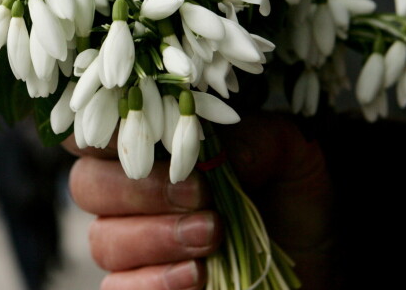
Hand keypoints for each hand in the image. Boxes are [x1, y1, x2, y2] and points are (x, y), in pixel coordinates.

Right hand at [64, 113, 333, 289]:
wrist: (317, 260)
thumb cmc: (293, 199)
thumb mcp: (292, 155)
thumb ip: (256, 139)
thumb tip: (212, 150)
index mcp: (158, 148)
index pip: (103, 130)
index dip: (109, 131)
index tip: (153, 139)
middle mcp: (134, 193)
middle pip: (88, 185)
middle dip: (140, 189)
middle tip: (197, 196)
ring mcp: (132, 243)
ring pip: (102, 239)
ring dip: (155, 237)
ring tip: (211, 235)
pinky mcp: (142, 286)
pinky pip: (117, 289)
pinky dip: (153, 283)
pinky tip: (196, 276)